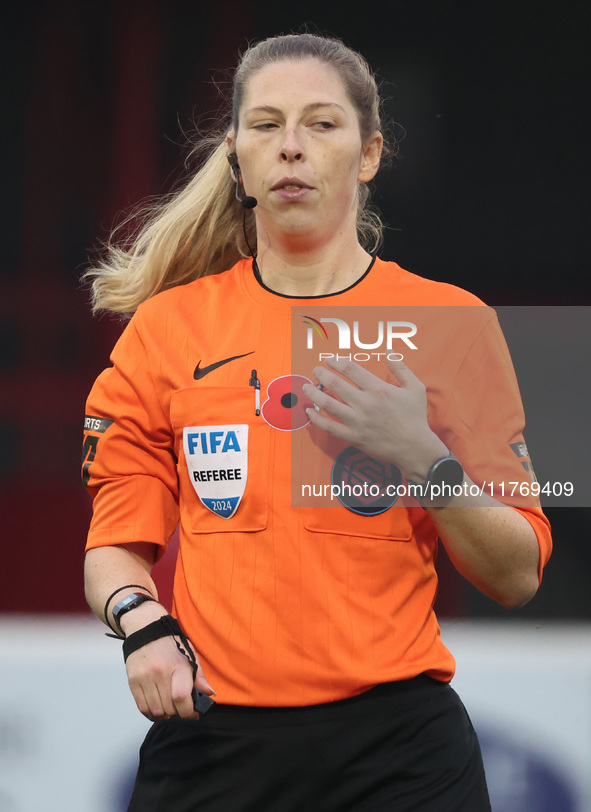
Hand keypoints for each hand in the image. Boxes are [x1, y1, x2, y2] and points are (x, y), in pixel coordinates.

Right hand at [125, 636, 214, 721]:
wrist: (145, 630)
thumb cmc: (169, 643)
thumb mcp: (190, 655)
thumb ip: (199, 677)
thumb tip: (209, 694)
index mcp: (178, 666)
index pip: (181, 697)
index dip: (189, 711)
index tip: (193, 713)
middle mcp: (160, 673)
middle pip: (169, 707)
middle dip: (178, 712)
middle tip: (181, 707)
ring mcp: (145, 678)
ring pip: (156, 710)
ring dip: (165, 714)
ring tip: (170, 707)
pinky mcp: (133, 682)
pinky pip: (142, 708)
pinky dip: (151, 713)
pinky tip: (158, 709)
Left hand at [302, 355, 447, 481]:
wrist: (414, 447)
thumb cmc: (415, 417)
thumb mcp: (415, 388)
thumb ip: (400, 367)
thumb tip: (388, 351)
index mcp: (378, 389)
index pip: (350, 369)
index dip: (335, 361)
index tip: (329, 360)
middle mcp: (365, 403)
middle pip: (334, 384)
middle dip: (321, 374)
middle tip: (315, 370)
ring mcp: (357, 421)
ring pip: (328, 404)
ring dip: (313, 393)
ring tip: (306, 387)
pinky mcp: (353, 437)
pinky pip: (329, 427)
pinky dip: (316, 419)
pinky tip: (309, 412)